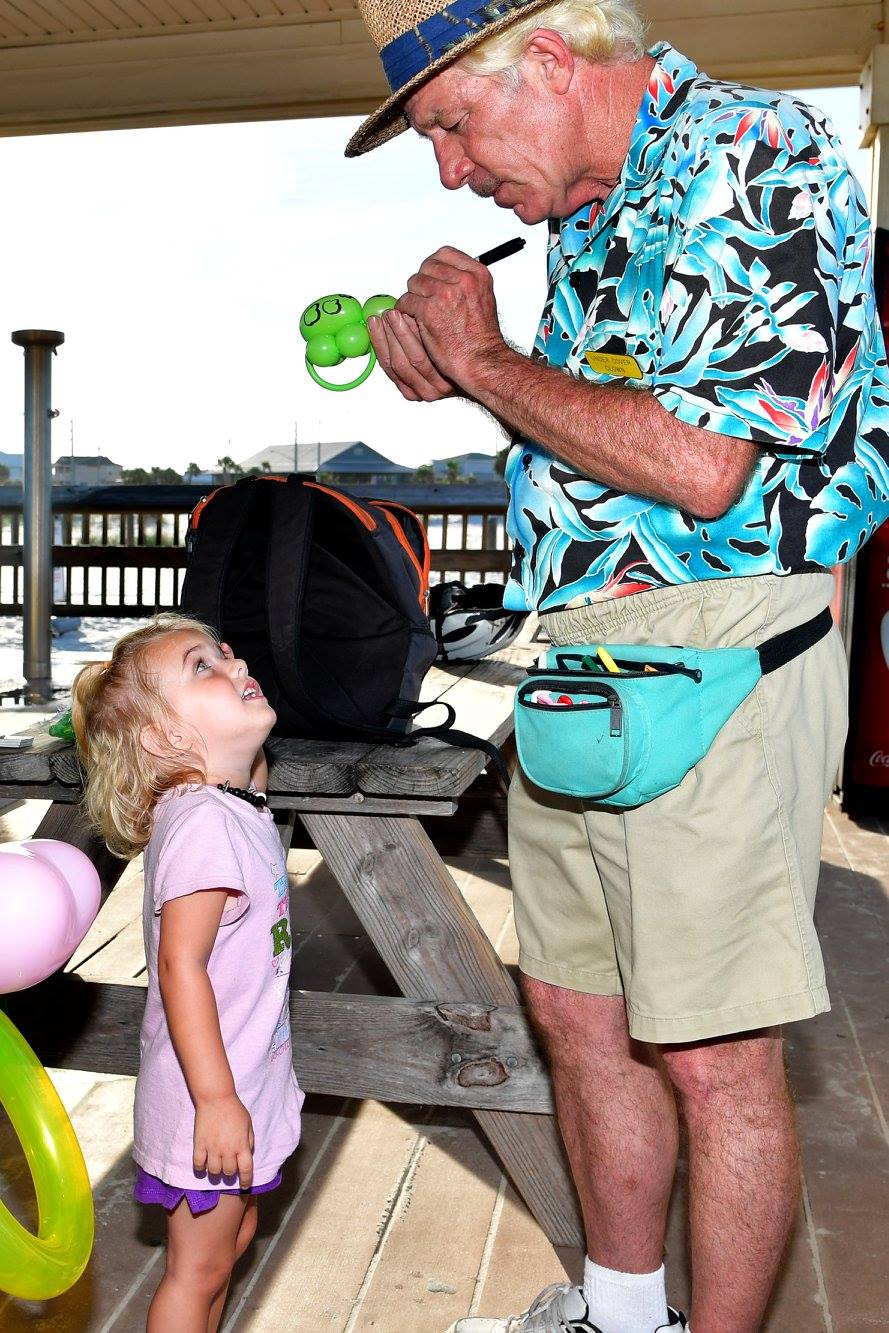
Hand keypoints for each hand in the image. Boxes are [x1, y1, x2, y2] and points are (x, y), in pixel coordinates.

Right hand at [193, 1093, 254, 1187]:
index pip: (246, 1169)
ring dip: (216, 1172)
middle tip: (229, 1168)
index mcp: (241, 1145)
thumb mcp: (248, 1124)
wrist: (216, 1098)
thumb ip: (249, 1141)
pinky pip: (198, 1164)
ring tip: (217, 1165)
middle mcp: (227, 1150)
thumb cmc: (234, 1110)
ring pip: (214, 1171)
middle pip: (229, 1172)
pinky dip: (201, 1168)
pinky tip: (203, 1166)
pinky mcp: (199, 1145)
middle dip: (230, 1173)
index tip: (245, 1185)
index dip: (246, 1180)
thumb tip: (247, 1154)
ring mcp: (212, 1148)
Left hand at [368, 246, 509, 399]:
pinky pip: (406, 302)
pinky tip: (411, 319)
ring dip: (413, 297)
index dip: (433, 266)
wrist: (481, 360)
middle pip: (427, 267)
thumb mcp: (483, 299)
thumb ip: (466, 283)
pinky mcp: (429, 311)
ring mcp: (444, 295)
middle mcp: (462, 281)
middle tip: (422, 296)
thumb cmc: (482, 338)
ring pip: (414, 284)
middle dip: (422, 282)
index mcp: (476, 275)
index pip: (445, 254)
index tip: (430, 276)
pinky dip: (404, 310)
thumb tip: (446, 276)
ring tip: (418, 310)